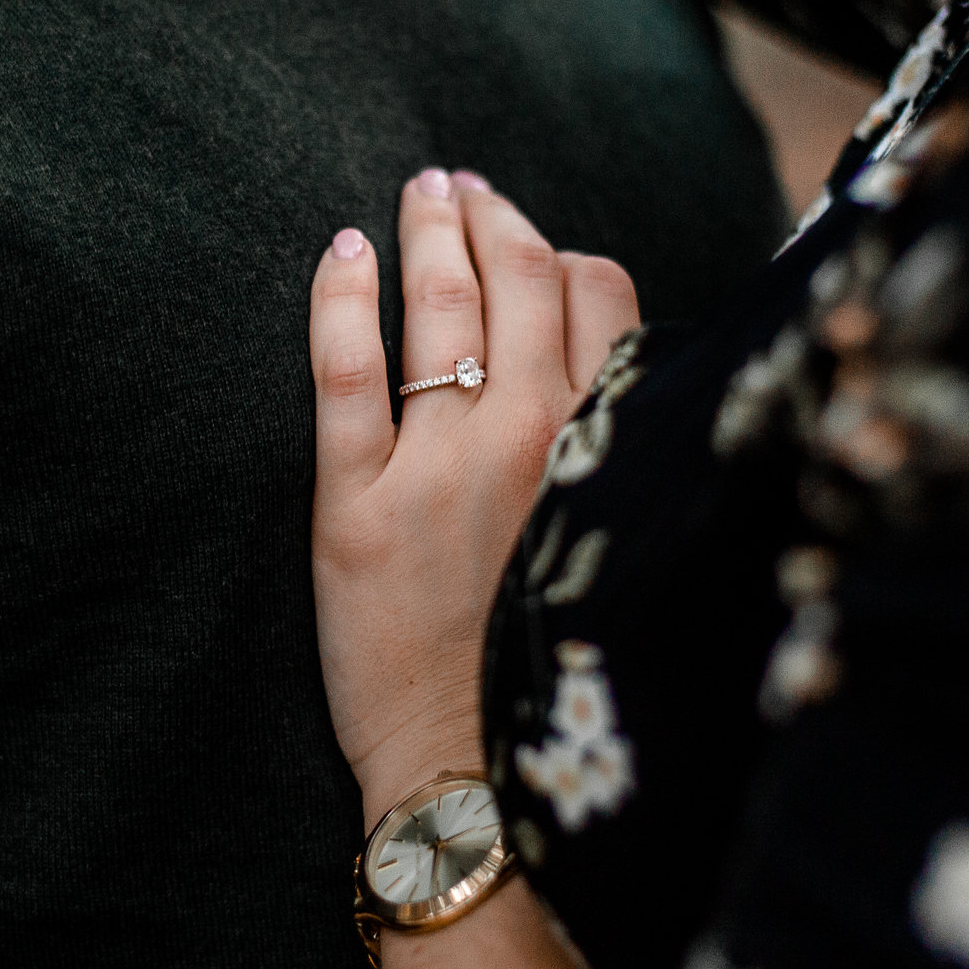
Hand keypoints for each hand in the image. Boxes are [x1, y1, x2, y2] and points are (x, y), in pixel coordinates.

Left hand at [309, 169, 639, 826]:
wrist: (476, 780)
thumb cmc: (557, 677)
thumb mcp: (628, 551)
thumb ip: (625, 462)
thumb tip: (628, 386)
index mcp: (605, 448)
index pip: (602, 296)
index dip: (564, 252)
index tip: (535, 236)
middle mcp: (531, 437)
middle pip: (519, 279)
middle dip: (492, 217)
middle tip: (461, 188)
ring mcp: (439, 463)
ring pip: (439, 303)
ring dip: (429, 231)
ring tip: (418, 194)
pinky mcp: (353, 500)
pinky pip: (343, 368)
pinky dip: (339, 297)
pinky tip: (340, 253)